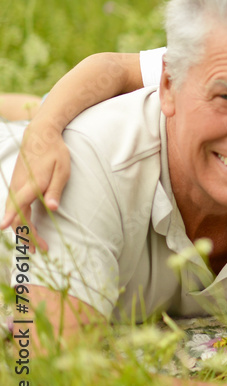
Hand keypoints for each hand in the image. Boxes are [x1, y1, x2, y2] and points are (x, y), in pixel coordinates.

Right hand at [1, 123, 68, 248]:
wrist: (40, 136)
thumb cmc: (55, 153)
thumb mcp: (62, 170)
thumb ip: (56, 190)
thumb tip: (52, 209)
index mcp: (31, 184)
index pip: (18, 204)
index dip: (11, 217)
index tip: (2, 228)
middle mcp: (19, 188)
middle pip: (17, 216)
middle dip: (28, 235)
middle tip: (41, 249)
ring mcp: (16, 187)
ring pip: (15, 214)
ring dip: (23, 230)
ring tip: (34, 245)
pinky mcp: (17, 187)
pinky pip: (15, 208)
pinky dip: (19, 221)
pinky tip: (26, 229)